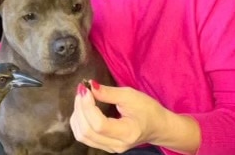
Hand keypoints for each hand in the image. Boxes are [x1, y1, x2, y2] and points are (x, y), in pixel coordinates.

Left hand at [70, 81, 200, 153]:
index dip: (88, 106)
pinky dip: (79, 121)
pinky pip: (84, 136)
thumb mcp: (130, 96)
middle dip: (80, 108)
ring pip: (82, 135)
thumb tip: (90, 86)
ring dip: (77, 114)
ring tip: (82, 98)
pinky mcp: (104, 146)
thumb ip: (109, 93)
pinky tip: (82, 108)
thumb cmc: (148, 110)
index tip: (85, 89)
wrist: (157, 126)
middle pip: (87, 131)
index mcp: (127, 133)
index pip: (99, 124)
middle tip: (82, 90)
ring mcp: (109, 148)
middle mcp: (116, 145)